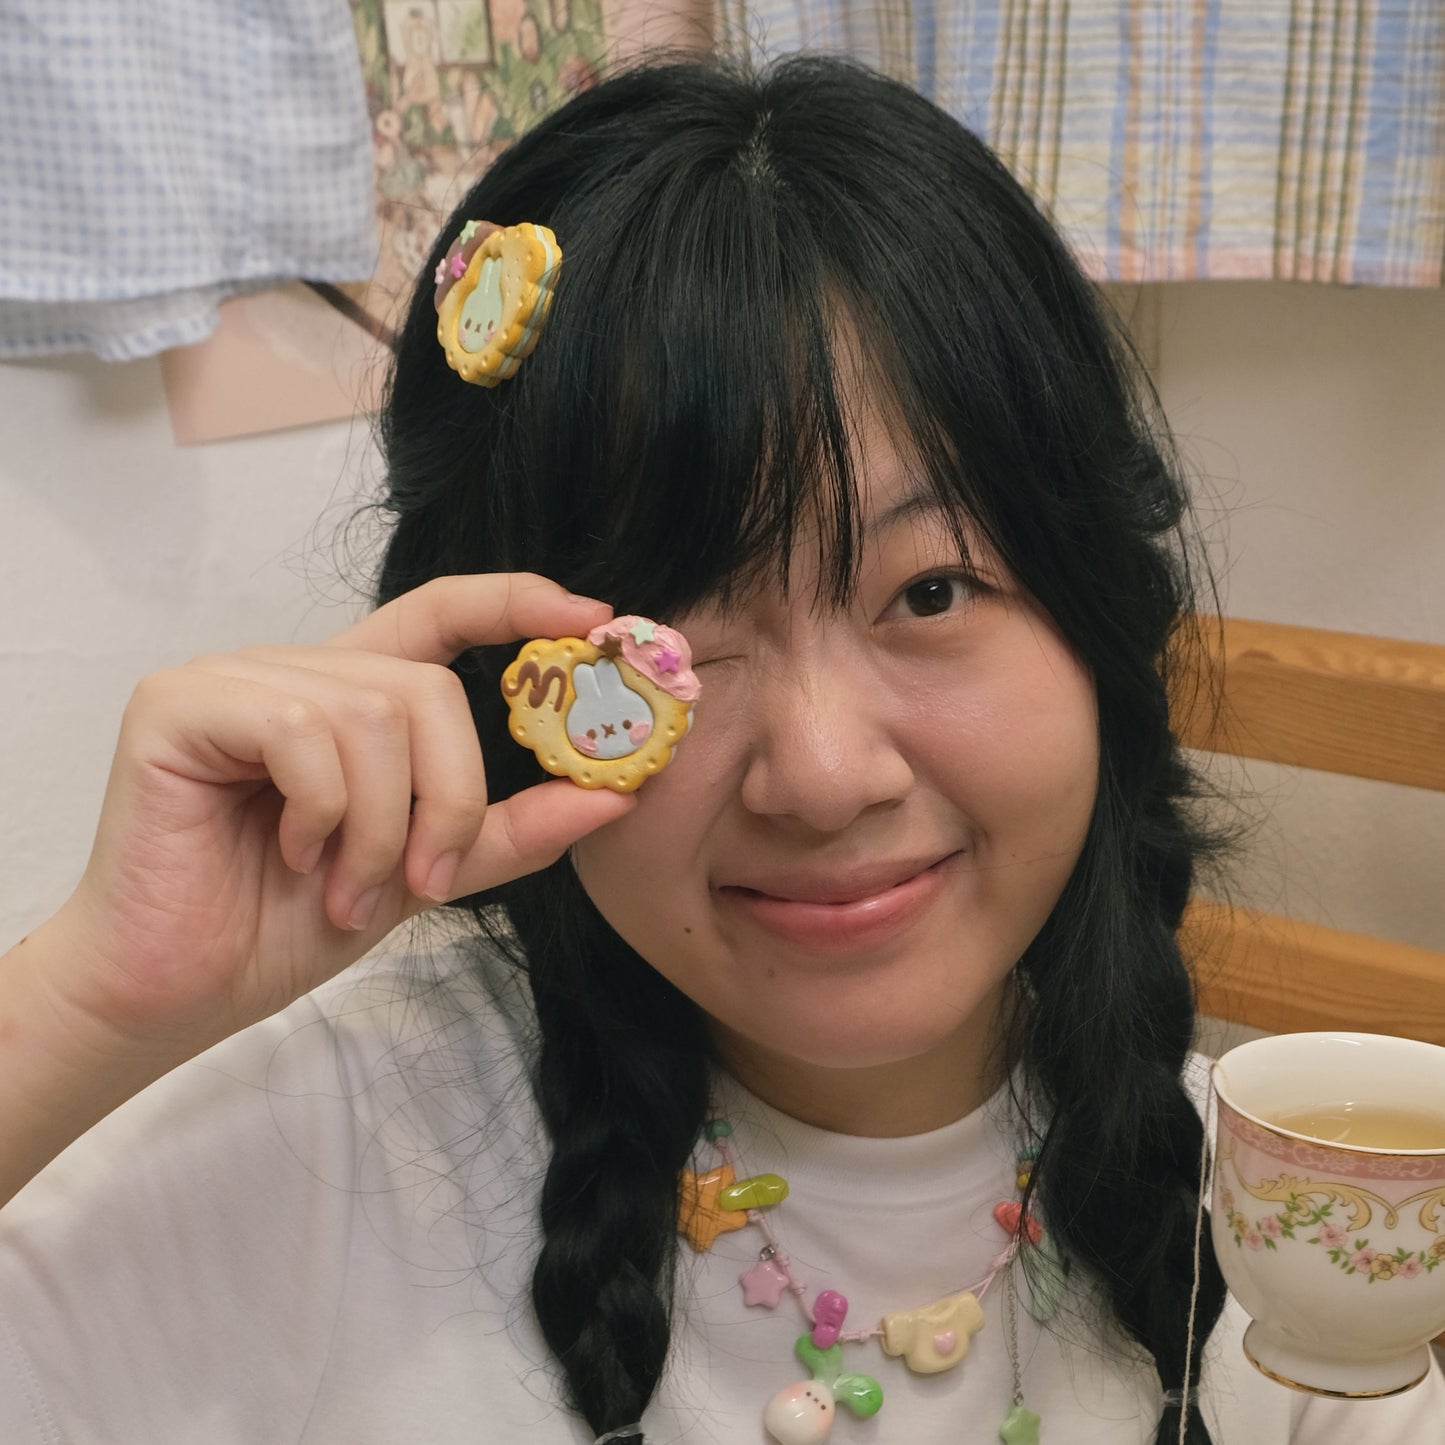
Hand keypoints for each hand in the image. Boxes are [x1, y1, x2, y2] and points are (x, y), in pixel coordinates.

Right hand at [35, 574, 632, 1065]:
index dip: (514, 602)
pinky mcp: (180, 703)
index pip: (439, 614)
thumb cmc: (287, 925)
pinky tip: (293, 856)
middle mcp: (295, 672)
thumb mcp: (424, 872)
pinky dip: (324, 810)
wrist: (178, 993)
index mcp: (350, 699)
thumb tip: (613, 794)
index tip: (593, 614)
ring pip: (372, 712)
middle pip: (426, 686)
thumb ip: (509, 829)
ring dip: (381, 824)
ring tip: (348, 889)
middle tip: (424, 878)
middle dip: (449, 794)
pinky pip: (302, 729)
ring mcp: (233, 678)